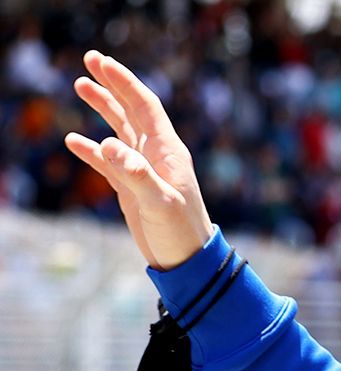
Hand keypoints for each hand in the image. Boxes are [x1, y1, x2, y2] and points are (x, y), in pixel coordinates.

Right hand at [64, 50, 212, 270]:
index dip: (124, 82)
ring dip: (102, 109)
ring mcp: (142, 170)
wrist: (187, 260)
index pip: (144, 106)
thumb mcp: (160, 203)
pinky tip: (73, 141)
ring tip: (80, 85)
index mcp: (168, 151)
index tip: (102, 62)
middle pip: (131, 111)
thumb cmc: (181, 232)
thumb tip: (108, 144)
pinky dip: (92, 150)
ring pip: (119, 131)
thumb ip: (135, 174)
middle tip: (89, 60)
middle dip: (112, 85)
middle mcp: (155, 155)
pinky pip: (108, 162)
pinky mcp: (131, 188)